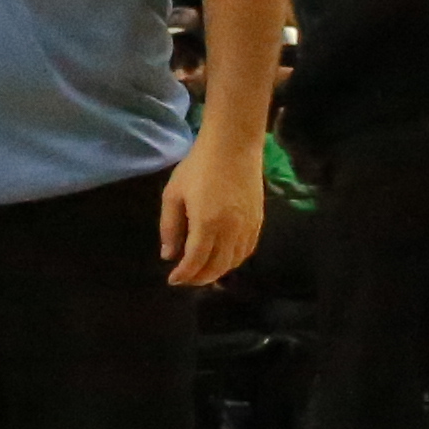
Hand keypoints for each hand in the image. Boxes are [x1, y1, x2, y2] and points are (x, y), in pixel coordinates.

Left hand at [164, 131, 264, 287]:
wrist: (233, 147)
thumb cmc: (197, 167)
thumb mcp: (173, 195)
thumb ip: (170, 228)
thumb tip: (169, 255)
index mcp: (208, 224)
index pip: (197, 261)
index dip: (185, 275)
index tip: (173, 280)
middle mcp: (232, 230)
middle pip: (218, 266)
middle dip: (200, 278)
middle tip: (185, 280)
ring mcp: (249, 226)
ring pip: (234, 261)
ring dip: (217, 271)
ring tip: (201, 272)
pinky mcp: (259, 221)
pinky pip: (247, 250)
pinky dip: (234, 260)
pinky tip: (222, 259)